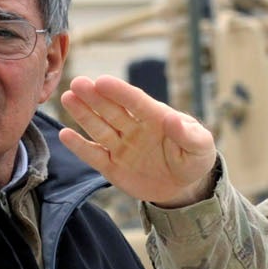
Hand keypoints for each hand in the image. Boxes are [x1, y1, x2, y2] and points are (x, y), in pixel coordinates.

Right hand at [58, 74, 218, 207]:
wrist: (184, 187)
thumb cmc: (195, 159)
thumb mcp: (202, 147)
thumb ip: (188, 134)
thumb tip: (172, 118)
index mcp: (156, 118)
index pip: (135, 101)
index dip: (119, 91)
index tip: (102, 81)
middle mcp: (135, 128)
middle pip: (112, 110)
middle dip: (95, 97)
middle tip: (78, 83)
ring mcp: (122, 146)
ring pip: (99, 128)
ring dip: (83, 114)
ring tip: (68, 98)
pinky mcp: (113, 167)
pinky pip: (94, 155)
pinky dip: (80, 146)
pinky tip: (65, 134)